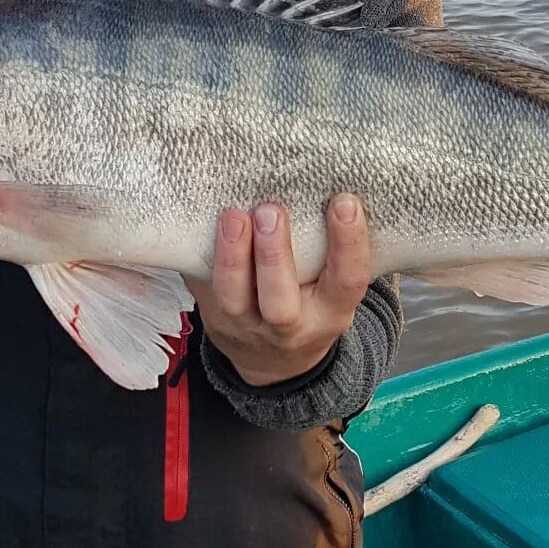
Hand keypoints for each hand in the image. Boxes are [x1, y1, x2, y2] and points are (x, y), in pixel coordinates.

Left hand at [185, 196, 371, 387]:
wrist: (274, 364)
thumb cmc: (310, 304)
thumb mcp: (333, 291)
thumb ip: (330, 251)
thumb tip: (324, 183)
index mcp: (331, 312)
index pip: (347, 280)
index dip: (348, 243)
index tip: (344, 202)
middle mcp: (290, 326)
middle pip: (280, 301)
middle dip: (274, 255)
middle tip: (270, 210)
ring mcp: (246, 326)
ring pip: (234, 299)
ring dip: (231, 256)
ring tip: (233, 216)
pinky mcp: (213, 318)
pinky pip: (202, 288)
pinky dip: (200, 256)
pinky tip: (199, 223)